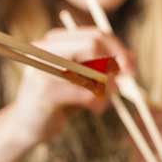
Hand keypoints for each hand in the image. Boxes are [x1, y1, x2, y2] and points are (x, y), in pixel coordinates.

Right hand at [9, 25, 133, 142]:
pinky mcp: (45, 92)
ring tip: (103, 102)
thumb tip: (132, 57)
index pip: (94, 34)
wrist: (28, 127)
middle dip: (115, 64)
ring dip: (108, 89)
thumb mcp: (83, 79)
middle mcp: (45, 50)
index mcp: (53, 41)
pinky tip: (95, 110)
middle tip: (123, 85)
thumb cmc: (60, 102)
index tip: (132, 67)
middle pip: (94, 44)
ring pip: (93, 69)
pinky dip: (99, 103)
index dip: (118, 48)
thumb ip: (104, 66)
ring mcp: (43, 69)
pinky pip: (87, 93)